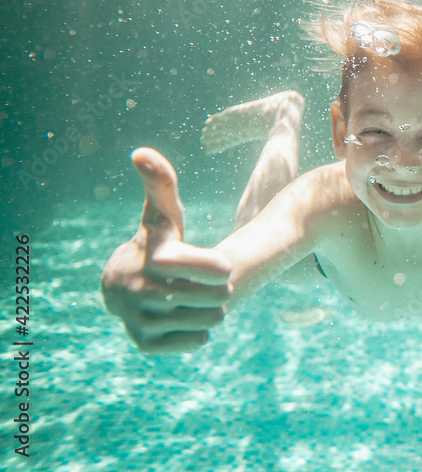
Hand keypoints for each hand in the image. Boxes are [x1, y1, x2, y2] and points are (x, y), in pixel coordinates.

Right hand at [101, 148, 232, 353]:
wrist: (122, 285)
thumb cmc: (156, 242)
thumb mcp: (162, 215)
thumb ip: (161, 184)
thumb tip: (141, 152)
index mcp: (149, 258)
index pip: (180, 265)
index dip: (209, 266)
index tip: (226, 266)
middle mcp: (138, 291)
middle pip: (204, 297)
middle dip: (219, 292)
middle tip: (220, 286)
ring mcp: (138, 319)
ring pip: (202, 321)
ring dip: (213, 312)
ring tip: (209, 301)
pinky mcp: (144, 343)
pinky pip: (191, 343)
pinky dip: (200, 334)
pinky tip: (196, 320)